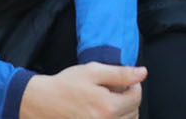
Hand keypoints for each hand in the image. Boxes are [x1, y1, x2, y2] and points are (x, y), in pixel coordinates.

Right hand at [19, 64, 146, 118]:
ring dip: (123, 111)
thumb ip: (120, 73)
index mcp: (108, 107)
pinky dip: (115, 118)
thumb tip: (142, 73)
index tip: (124, 80)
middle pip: (134, 112)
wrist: (42, 102)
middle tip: (115, 90)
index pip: (136, 97)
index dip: (133, 85)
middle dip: (129, 99)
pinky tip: (104, 111)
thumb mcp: (93, 71)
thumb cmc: (66, 85)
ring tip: (108, 101)